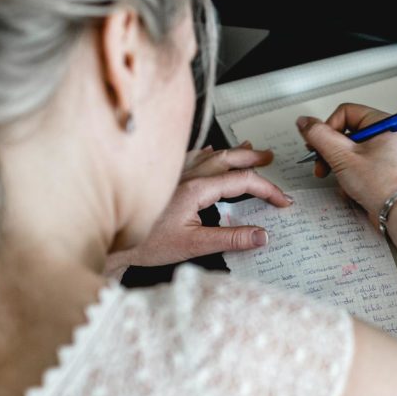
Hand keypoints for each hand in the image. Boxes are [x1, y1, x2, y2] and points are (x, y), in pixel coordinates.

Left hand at [105, 142, 291, 275]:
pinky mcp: (165, 179)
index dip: (267, 189)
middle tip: (270, 159)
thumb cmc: (147, 244)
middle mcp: (187, 175)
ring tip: (250, 149)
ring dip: (233, 152)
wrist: (114, 242)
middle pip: (229, 159)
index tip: (282, 201)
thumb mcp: (194, 246)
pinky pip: (191, 157)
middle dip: (253, 159)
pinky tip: (209, 151)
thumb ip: (231, 239)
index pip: (243, 181)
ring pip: (211, 155)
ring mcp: (175, 174)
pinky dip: (208, 153)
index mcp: (198, 188)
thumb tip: (260, 236)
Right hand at [296, 103, 396, 226]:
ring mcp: (382, 153)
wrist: (396, 214)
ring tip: (336, 178)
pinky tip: (349, 188)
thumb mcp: (342, 157)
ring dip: (337, 166)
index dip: (329, 127)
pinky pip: (355, 165)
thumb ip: (319, 136)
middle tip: (322, 163)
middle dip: (330, 151)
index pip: (345, 112)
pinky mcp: (378, 169)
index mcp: (382, 124)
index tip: (321, 144)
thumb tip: (305, 122)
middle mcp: (384, 136)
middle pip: (344, 133)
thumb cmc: (381, 185)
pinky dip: (348, 176)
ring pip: (347, 151)